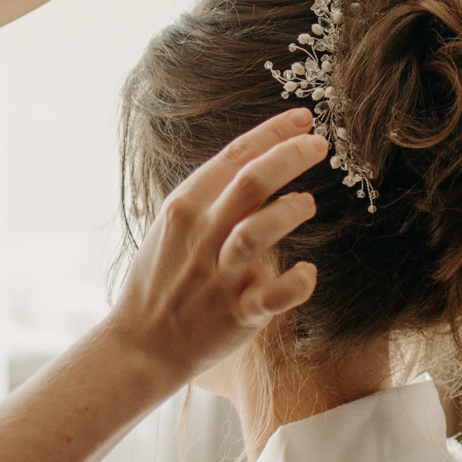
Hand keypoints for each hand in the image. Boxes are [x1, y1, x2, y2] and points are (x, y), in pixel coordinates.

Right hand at [105, 108, 326, 384]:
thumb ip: (213, 197)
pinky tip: (308, 272)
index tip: (304, 118)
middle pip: (251, 182)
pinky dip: (296, 282)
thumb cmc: (164, 277)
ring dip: (289, 211)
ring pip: (257, 232)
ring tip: (306, 203)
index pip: (233, 156)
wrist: (141, 344)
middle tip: (319, 145)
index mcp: (185, 207)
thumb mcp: (174, 225)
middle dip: (290, 156)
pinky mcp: (237, 314)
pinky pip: (274, 296)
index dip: (272, 132)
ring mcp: (219, 276)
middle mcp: (202, 236)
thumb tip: (260, 163)